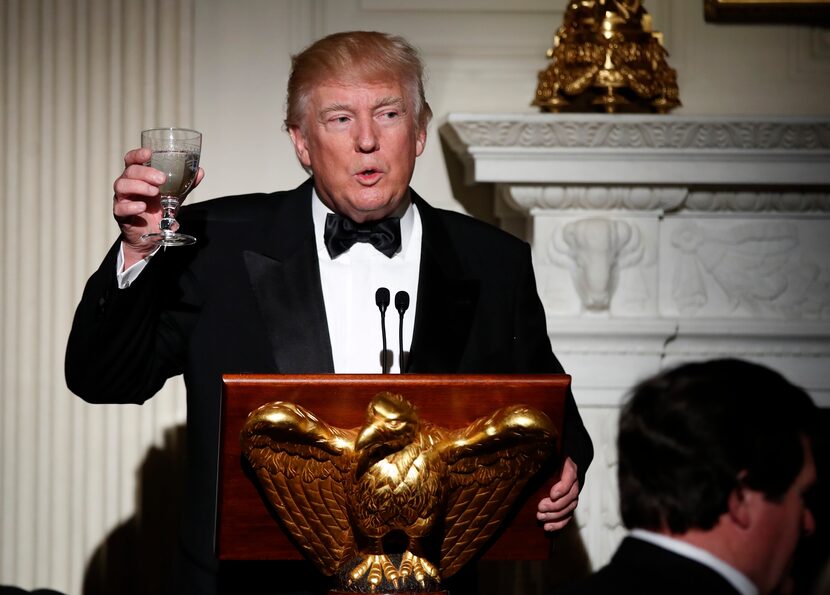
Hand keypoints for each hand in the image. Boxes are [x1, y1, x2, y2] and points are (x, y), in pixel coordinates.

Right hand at [113, 147, 204, 267]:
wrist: (151, 236)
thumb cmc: (158, 211)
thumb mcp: (174, 196)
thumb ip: (185, 184)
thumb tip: (200, 172)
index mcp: (138, 177)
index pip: (131, 160)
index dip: (137, 155)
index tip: (149, 153)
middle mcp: (128, 185)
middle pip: (129, 171)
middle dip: (146, 173)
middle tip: (162, 179)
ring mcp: (122, 199)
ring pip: (122, 185)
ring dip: (139, 186)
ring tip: (155, 192)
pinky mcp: (120, 214)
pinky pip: (120, 208)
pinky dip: (131, 206)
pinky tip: (142, 206)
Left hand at [536, 456, 578, 530]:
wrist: (561, 466)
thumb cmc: (551, 461)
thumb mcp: (548, 456)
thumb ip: (542, 458)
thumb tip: (529, 457)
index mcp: (569, 468)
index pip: (570, 477)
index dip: (562, 488)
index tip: (552, 495)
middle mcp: (574, 483)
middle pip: (570, 496)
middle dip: (555, 505)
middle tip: (540, 507)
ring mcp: (573, 495)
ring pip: (569, 508)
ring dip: (555, 516)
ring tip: (541, 517)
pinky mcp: (569, 505)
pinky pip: (568, 516)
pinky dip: (559, 524)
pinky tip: (548, 527)